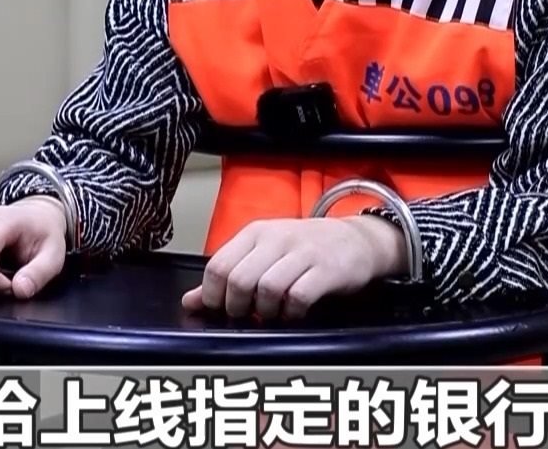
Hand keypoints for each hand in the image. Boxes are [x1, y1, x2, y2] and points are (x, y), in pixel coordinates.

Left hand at [181, 216, 408, 319]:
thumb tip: (190, 302)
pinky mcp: (326, 270)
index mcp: (255, 232)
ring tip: (270, 314)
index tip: (220, 309)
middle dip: (236, 308)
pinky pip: (298, 297)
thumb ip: (228, 275)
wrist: (357, 239)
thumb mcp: (263, 253)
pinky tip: (292, 314)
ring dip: (264, 312)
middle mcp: (276, 239)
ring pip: (266, 289)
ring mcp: (303, 253)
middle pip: (238, 280)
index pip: (217, 265)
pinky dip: (291, 314)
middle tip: (246, 315)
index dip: (212, 295)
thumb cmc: (305, 249)